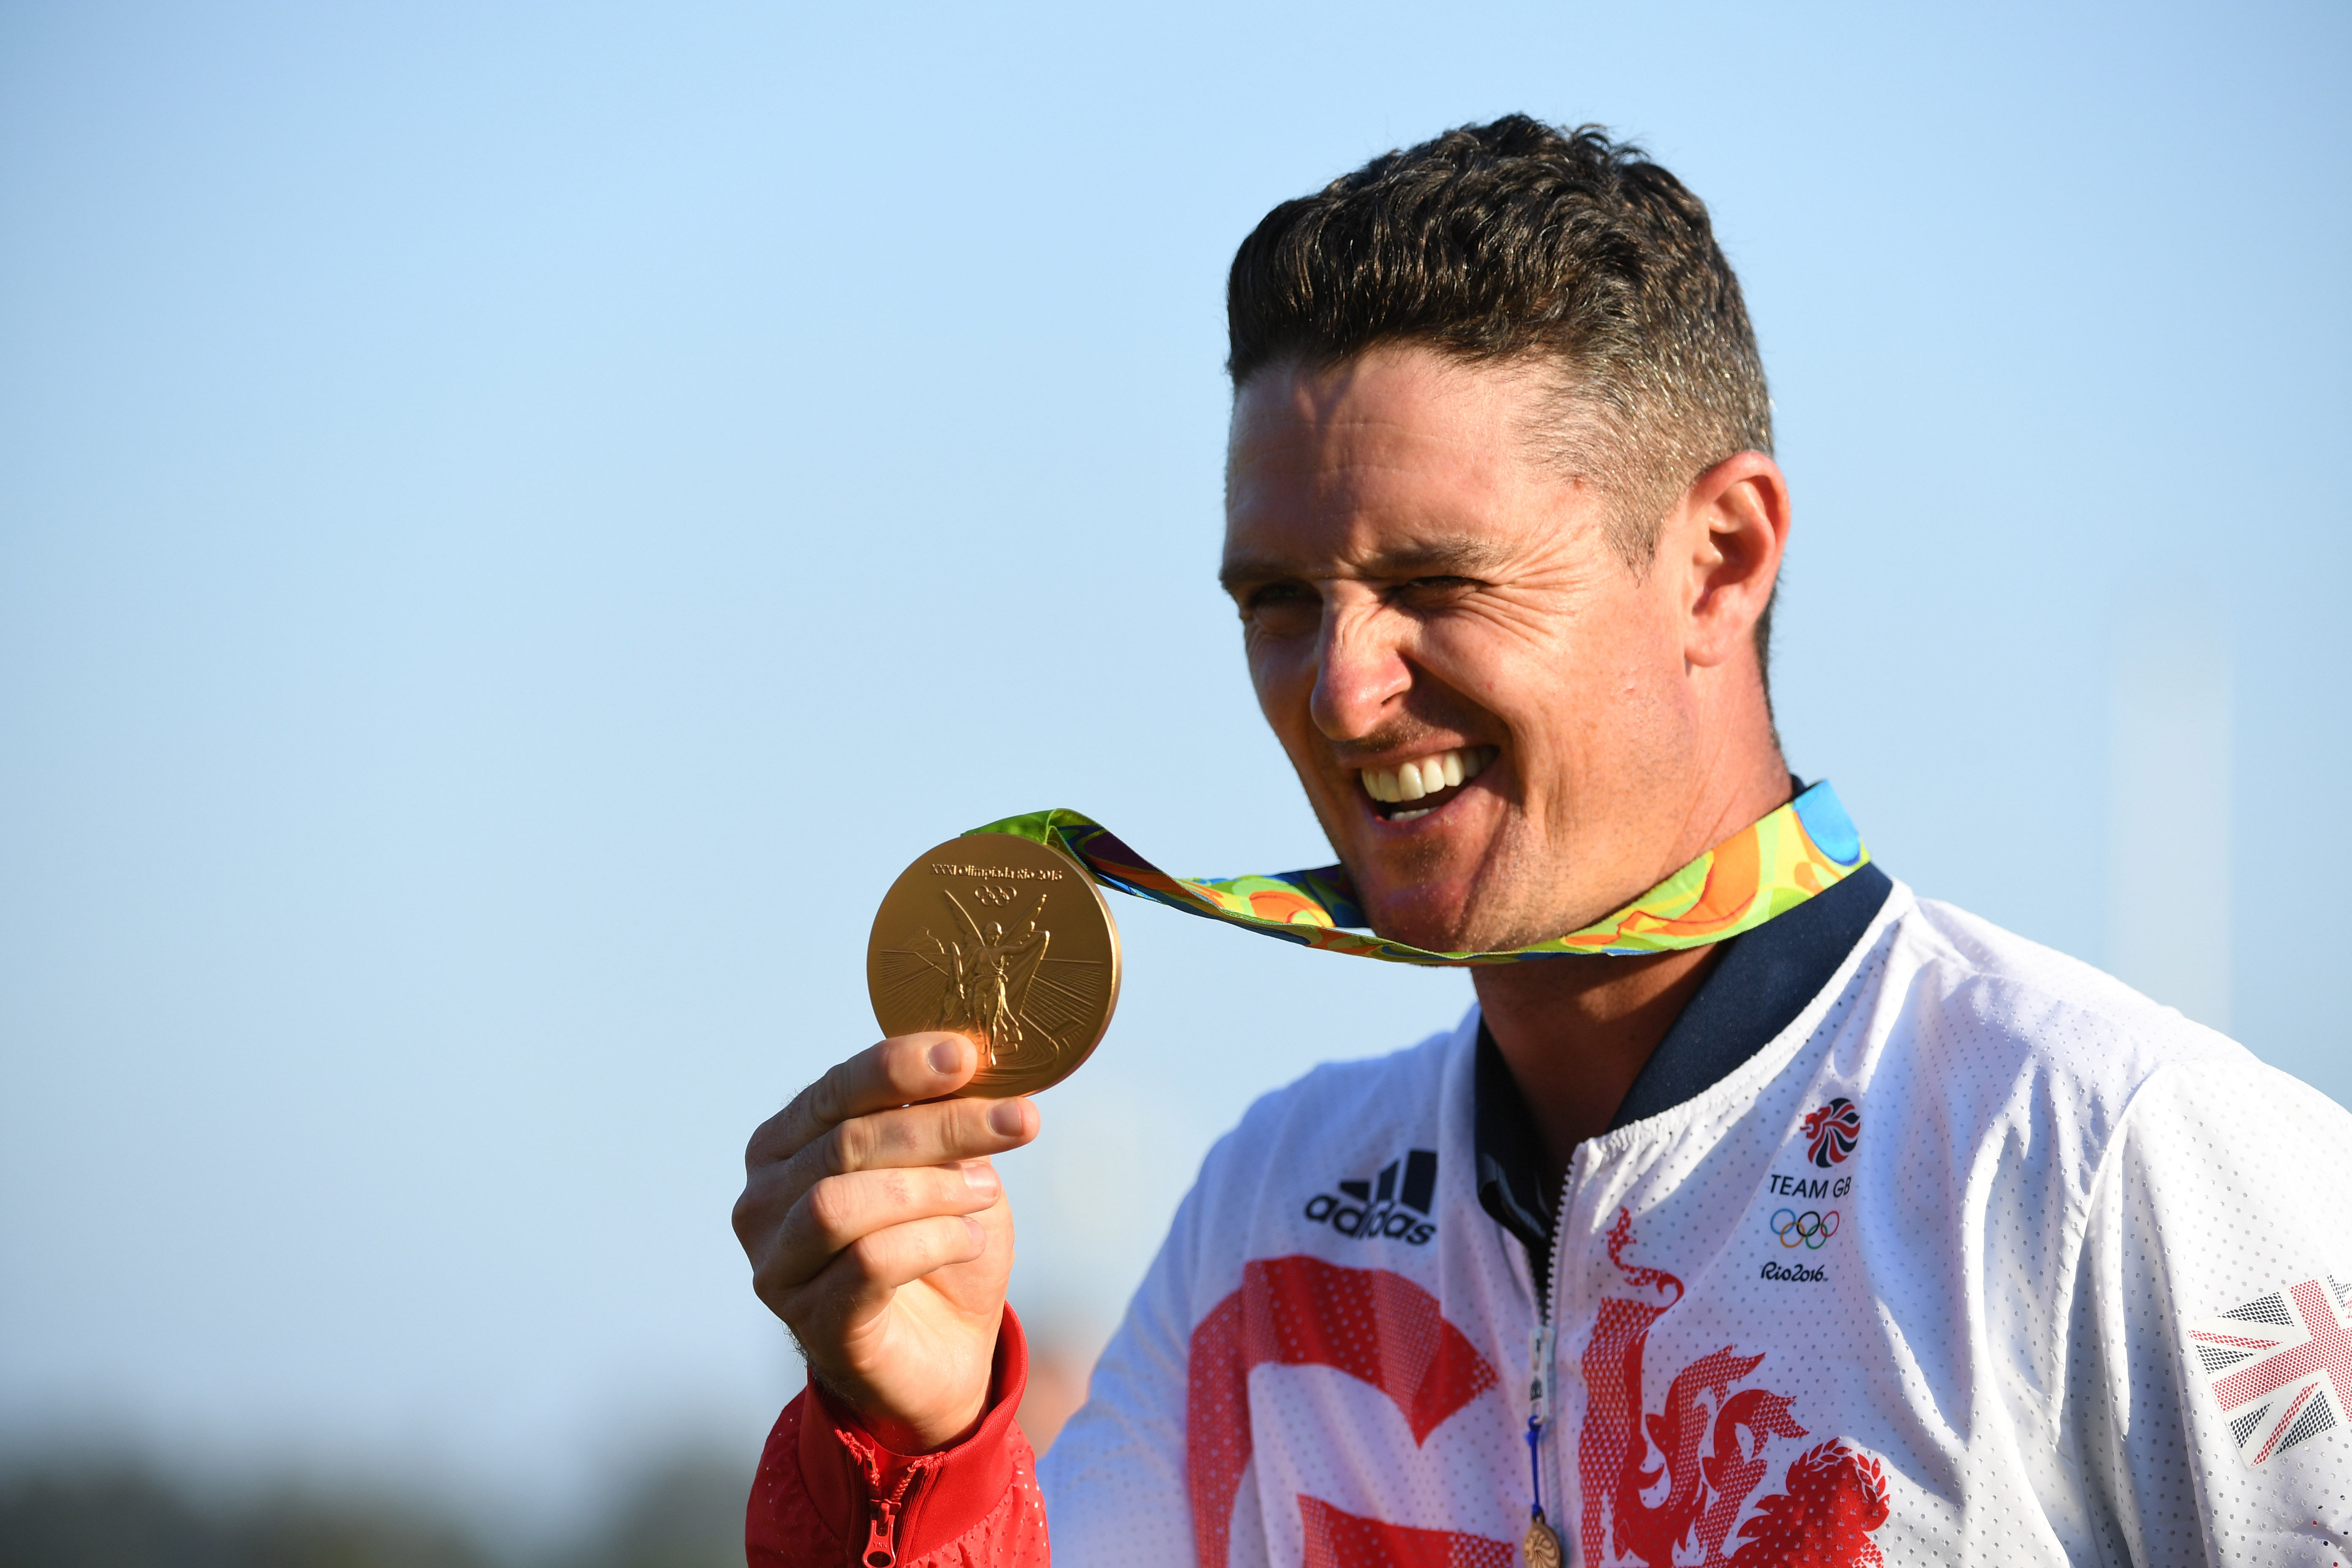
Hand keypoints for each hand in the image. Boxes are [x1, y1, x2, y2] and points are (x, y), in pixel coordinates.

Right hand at [733, 1033, 1038, 1452]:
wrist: (943, 1354)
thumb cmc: (935, 1247)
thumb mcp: (944, 1169)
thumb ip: (938, 1120)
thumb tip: (966, 1063)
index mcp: (784, 1146)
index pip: (835, 1090)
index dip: (898, 1066)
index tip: (968, 1054)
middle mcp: (764, 1201)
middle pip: (845, 1142)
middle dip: (941, 1124)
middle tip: (1018, 1121)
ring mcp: (778, 1265)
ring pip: (841, 1202)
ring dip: (930, 1188)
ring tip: (986, 1192)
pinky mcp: (813, 1320)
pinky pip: (866, 1264)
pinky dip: (930, 1241)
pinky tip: (969, 1238)